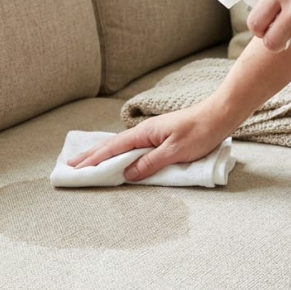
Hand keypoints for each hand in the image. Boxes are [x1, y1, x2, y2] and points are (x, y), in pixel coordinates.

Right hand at [65, 100, 235, 181]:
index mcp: (144, 134)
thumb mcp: (175, 152)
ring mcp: (151, 133)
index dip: (93, 160)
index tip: (76, 168)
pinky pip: (131, 146)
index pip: (112, 149)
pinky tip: (117, 156)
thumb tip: (126, 174)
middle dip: (91, 156)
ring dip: (102, 154)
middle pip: (111, 146)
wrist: (220, 115)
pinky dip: (118, 152)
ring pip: (120, 146)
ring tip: (86, 161)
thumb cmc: (200, 132)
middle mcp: (143, 132)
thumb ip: (150, 164)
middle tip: (70, 165)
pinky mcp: (159, 137)